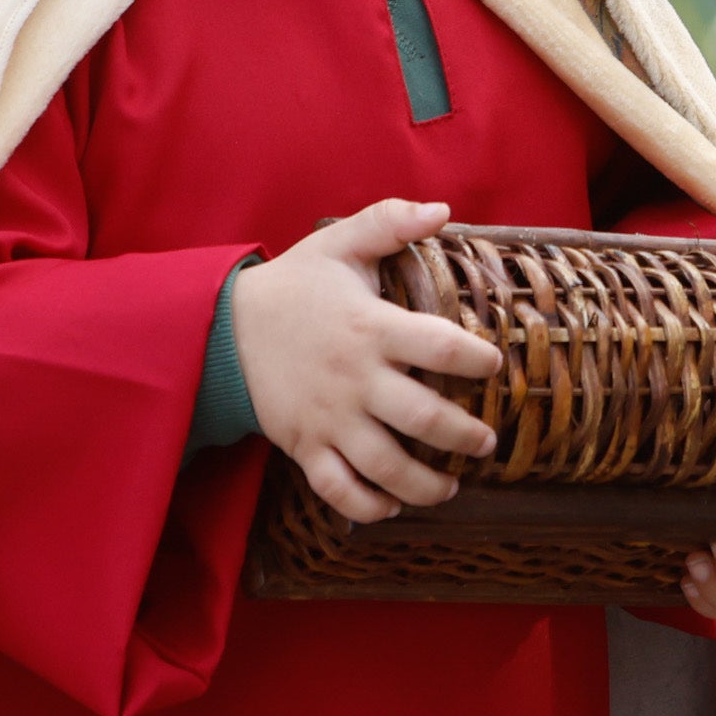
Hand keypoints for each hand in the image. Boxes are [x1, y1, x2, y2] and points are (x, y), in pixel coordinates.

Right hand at [230, 198, 500, 522]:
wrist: (222, 328)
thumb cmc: (295, 286)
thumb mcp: (339, 243)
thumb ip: (390, 221)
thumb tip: (444, 210)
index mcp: (370, 327)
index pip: (439, 345)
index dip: (476, 358)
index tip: (494, 364)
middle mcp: (354, 379)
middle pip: (423, 418)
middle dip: (465, 436)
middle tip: (485, 442)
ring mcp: (329, 418)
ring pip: (386, 465)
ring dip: (426, 484)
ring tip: (451, 486)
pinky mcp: (304, 445)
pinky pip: (339, 489)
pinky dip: (368, 506)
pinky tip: (394, 505)